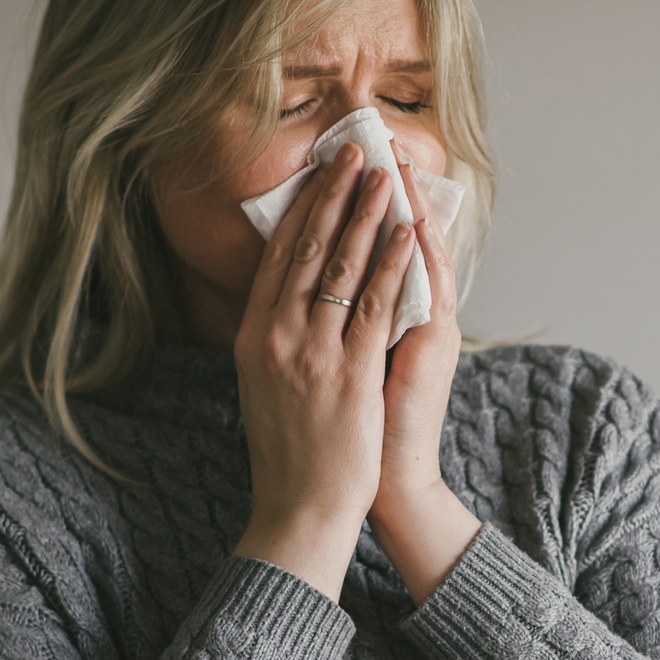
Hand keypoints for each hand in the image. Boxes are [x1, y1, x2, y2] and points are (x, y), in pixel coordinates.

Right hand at [231, 143, 417, 598]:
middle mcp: (277, 336)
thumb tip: (286, 303)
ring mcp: (312, 352)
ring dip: (367, 214)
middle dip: (333, 195)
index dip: (302, 209)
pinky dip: (393, 263)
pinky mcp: (349, 371)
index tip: (320, 172)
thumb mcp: (265, 386)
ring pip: (343, 266)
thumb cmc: (290, 453)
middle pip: (308, 248)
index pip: (278, 256)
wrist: (301, 508)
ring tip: (385, 176)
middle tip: (354, 152)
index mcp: (254, 337)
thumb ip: (276, 341)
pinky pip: (376, 304)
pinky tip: (406, 232)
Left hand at [368, 151, 481, 603]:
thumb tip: (305, 291)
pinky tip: (410, 218)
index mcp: (389, 319)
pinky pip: (428, 286)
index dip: (360, 207)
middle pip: (401, 237)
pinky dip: (418, 252)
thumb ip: (339, 325)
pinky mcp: (436, 345)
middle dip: (384, 190)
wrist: (386, 482)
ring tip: (394, 163)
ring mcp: (430, 327)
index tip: (341, 167)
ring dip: (406, 206)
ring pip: (419, 253)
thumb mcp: (342, 367)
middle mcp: (415, 315)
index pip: (377, 249)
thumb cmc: (358, 433)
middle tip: (375, 142)